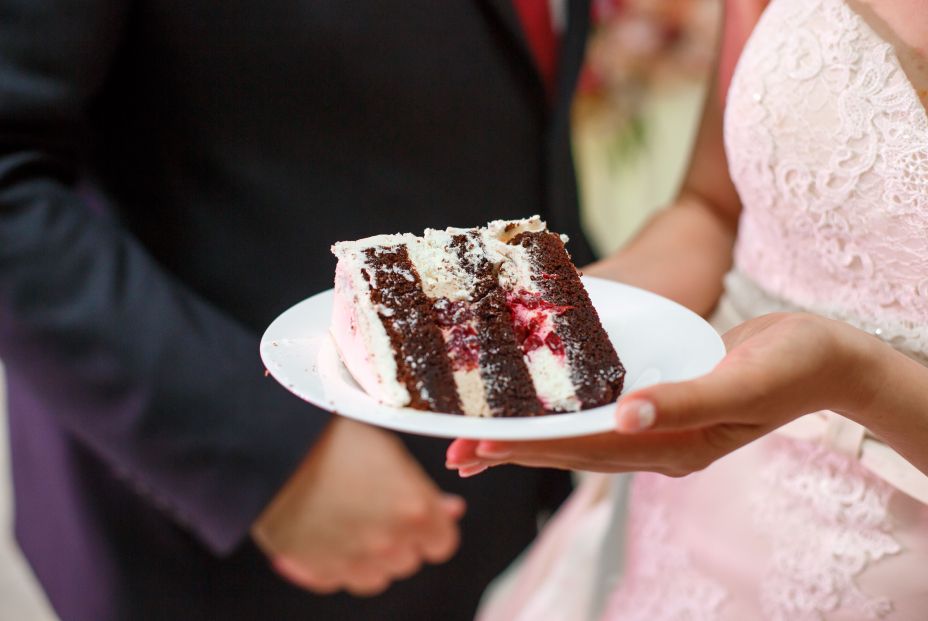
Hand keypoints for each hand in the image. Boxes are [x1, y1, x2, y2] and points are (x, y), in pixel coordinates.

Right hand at [253, 417, 465, 596]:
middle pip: (409, 560)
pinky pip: (337, 579)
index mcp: (414, 509)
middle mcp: (388, 542)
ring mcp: (352, 560)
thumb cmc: (334, 436)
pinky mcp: (316, 569)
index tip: (418, 514)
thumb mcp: (389, 451)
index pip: (442, 542)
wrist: (273, 444)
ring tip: (350, 523)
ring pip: (376, 578)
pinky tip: (324, 533)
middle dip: (400, 540)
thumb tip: (451, 509)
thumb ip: (422, 489)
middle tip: (377, 509)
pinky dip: (335, 564)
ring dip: (370, 557)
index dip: (432, 528)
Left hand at [447, 313, 878, 476]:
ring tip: (480, 439)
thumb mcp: (740, 382)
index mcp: (674, 446)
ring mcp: (658, 425)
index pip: (585, 449)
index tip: (480, 446)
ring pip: (580, 435)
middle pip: (572, 450)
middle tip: (457, 452)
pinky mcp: (660, 400)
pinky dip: (562, 412)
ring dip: (530, 436)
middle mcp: (658, 443)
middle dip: (514, 451)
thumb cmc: (791, 366)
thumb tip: (624, 415)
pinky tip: (538, 407)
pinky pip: (600, 412)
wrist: (825, 354)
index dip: (530, 447)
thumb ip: (683, 400)